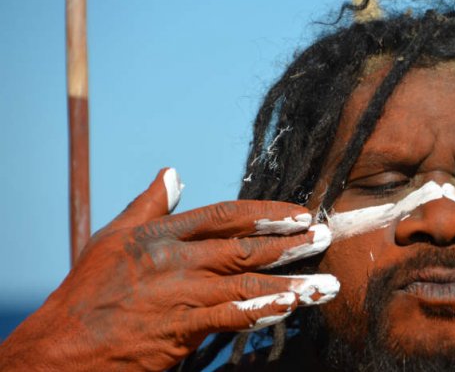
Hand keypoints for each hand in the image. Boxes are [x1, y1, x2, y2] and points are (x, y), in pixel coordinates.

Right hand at [0, 168, 337, 370]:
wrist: (62, 348)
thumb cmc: (88, 291)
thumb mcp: (113, 237)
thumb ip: (149, 205)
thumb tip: (172, 172)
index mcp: (160, 234)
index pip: (223, 215)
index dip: (265, 211)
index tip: (299, 212)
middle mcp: (173, 260)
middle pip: (242, 246)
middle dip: (289, 242)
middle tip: (326, 237)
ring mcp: (178, 295)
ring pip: (244, 282)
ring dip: (289, 283)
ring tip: (325, 283)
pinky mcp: (179, 330)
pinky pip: (228, 317)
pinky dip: (261, 310)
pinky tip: (289, 307)